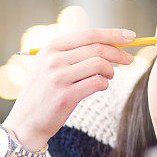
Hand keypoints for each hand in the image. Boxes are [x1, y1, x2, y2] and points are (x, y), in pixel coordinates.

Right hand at [4, 29, 135, 149]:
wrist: (26, 122)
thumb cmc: (44, 93)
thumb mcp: (49, 66)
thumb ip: (71, 53)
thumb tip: (107, 43)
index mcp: (51, 48)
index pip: (88, 34)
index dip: (112, 34)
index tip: (130, 36)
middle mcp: (53, 60)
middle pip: (97, 48)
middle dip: (119, 52)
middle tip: (130, 59)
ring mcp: (58, 78)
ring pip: (99, 65)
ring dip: (111, 71)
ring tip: (109, 76)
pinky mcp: (65, 96)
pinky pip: (97, 83)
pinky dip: (104, 84)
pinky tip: (101, 86)